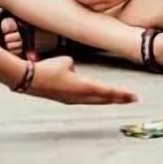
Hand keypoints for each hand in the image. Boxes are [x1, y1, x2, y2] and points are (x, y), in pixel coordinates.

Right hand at [23, 57, 137, 104]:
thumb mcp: (65, 62)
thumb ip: (74, 66)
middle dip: (119, 98)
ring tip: (120, 99)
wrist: (28, 80)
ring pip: (95, 101)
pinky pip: (85, 100)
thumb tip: (73, 70)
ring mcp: (72, 100)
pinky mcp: (66, 100)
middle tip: (133, 99)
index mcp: (82, 87)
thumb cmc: (46, 69)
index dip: (121, 93)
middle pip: (104, 99)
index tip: (134, 96)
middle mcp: (80, 97)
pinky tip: (98, 97)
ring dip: (107, 99)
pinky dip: (95, 98)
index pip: (107, 91)